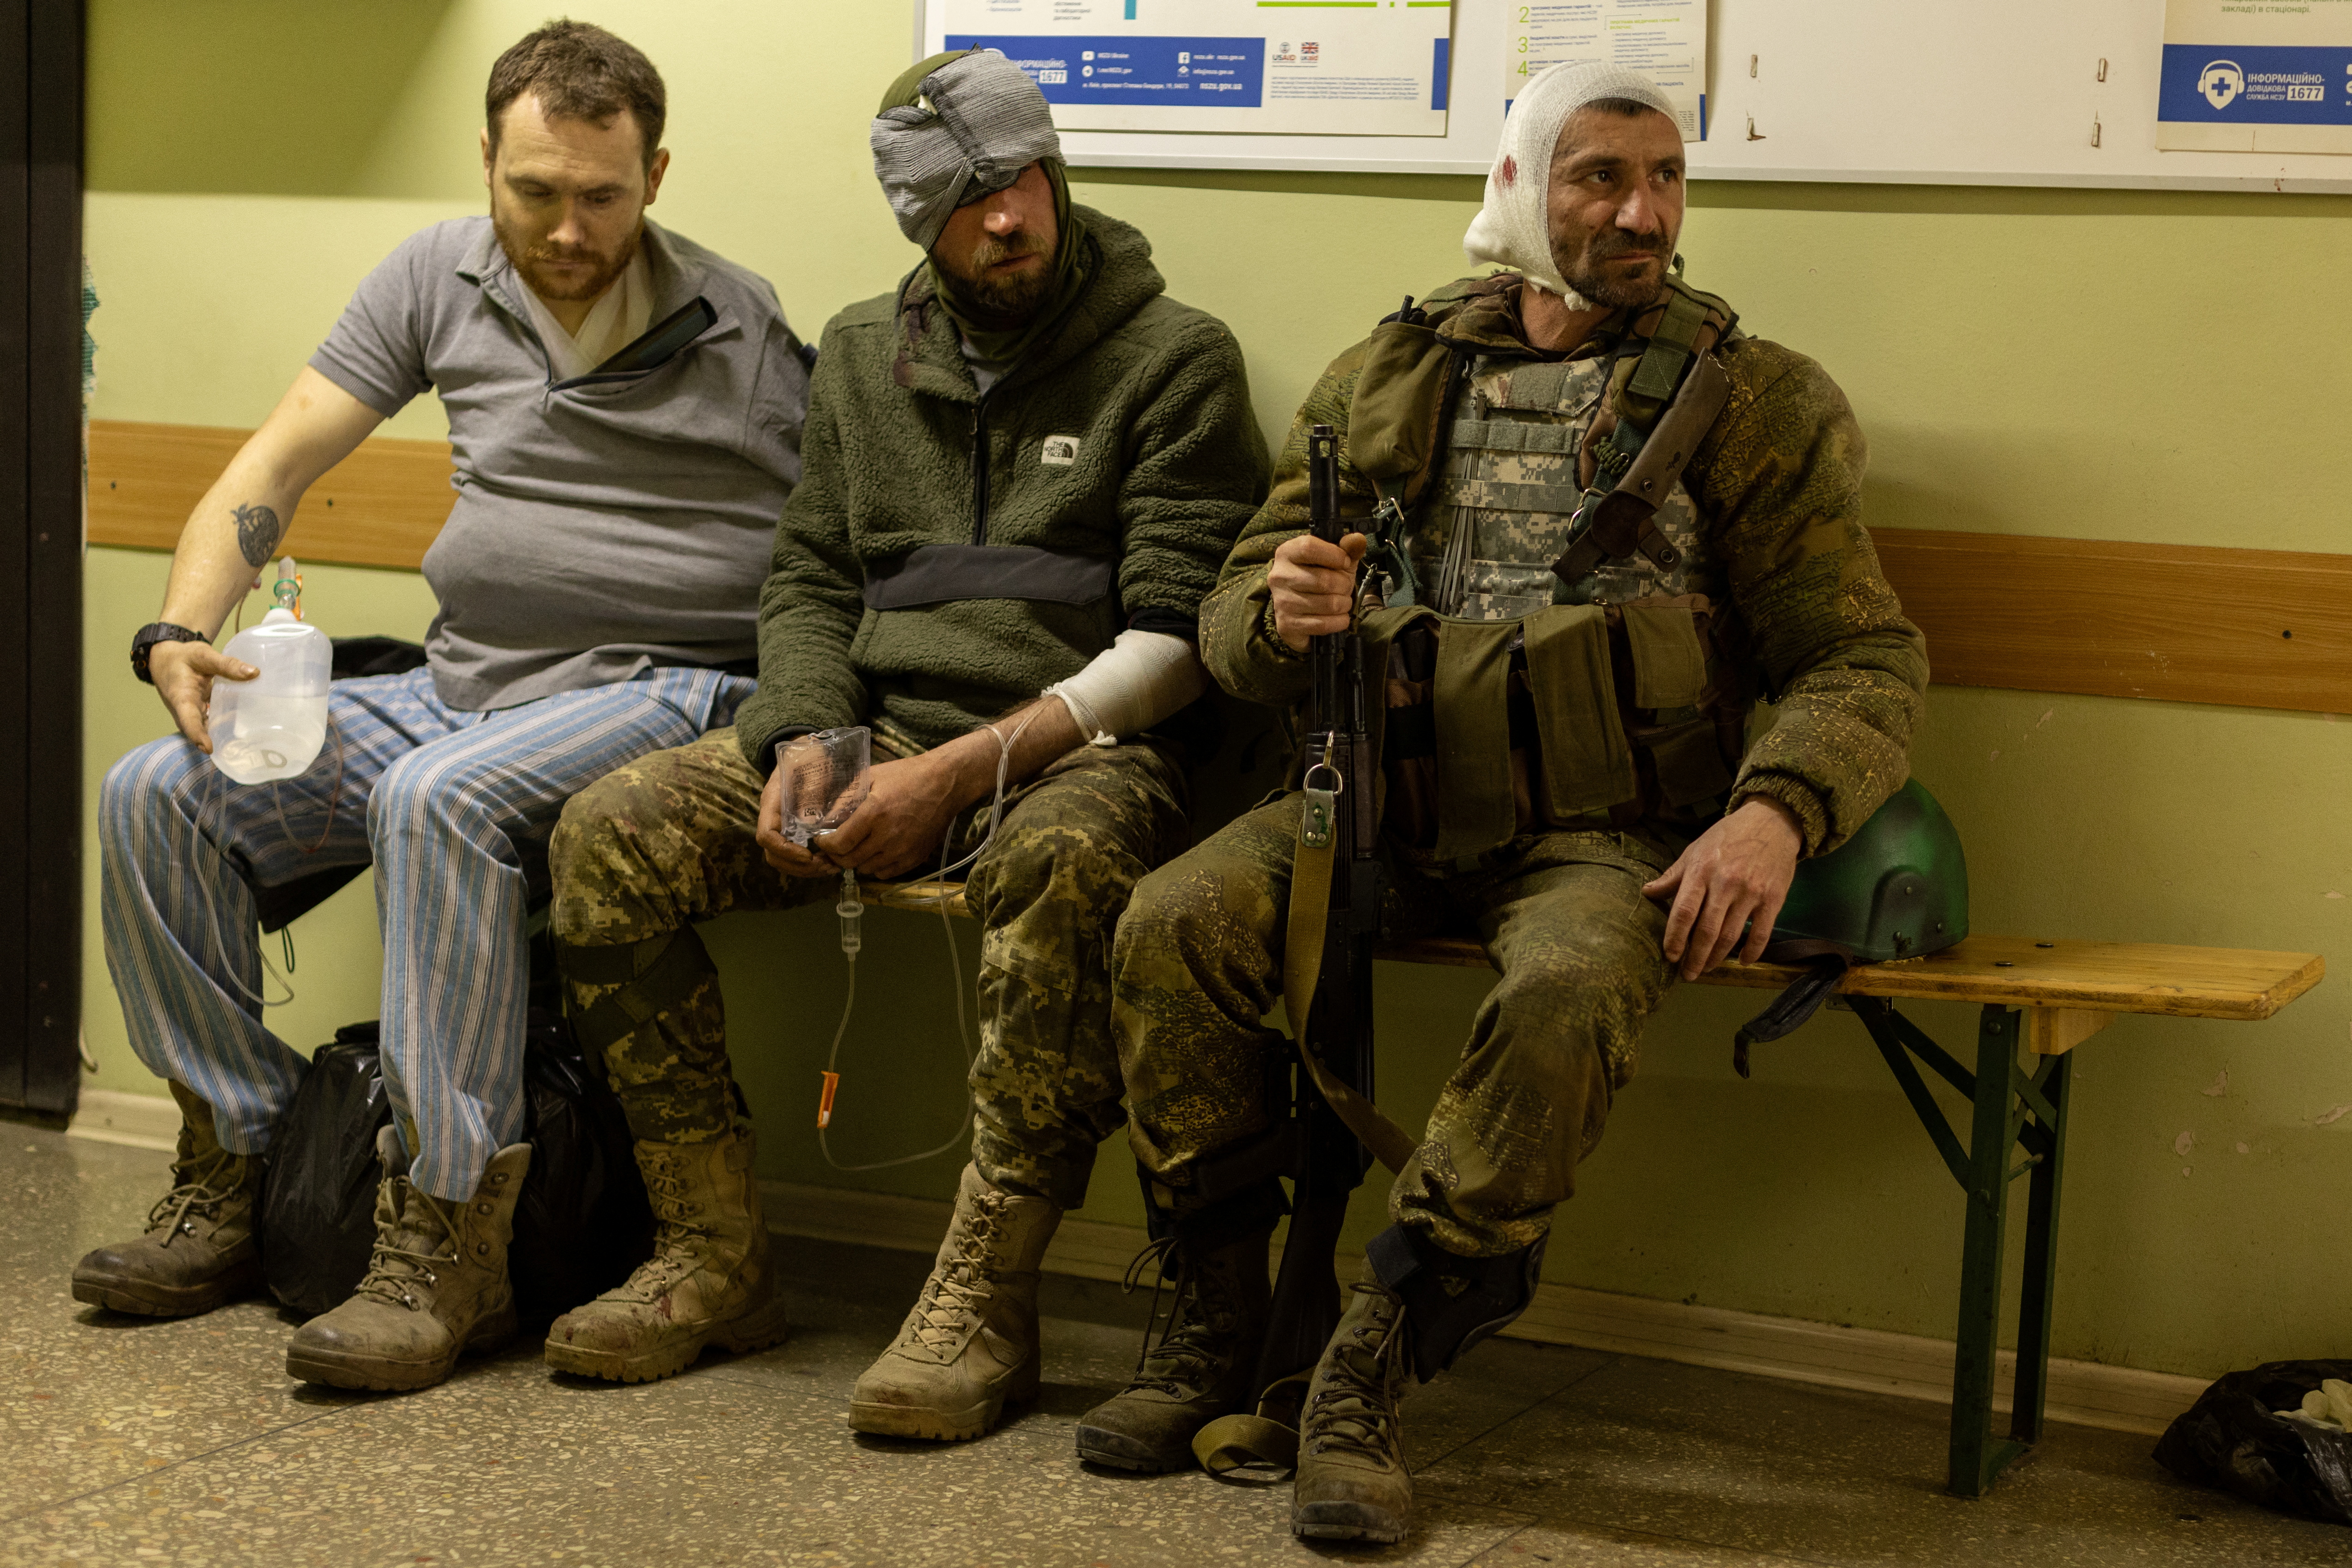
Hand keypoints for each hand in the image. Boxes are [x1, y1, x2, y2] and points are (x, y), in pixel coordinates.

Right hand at [149, 638, 254, 751]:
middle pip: (198, 730)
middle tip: (237, 751)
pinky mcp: (198, 711)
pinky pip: (210, 721)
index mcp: (181, 697)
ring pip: (206, 727)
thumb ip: (227, 664)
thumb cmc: (182, 657)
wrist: (164, 659)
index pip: (188, 720)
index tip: (209, 748)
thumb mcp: (203, 655)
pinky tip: (244, 727)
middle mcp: (184, 710)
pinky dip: (223, 724)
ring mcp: (191, 712)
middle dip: (214, 741)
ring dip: (221, 734)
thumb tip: (254, 673)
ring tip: (245, 744)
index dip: (197, 735)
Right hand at [757, 764, 839, 878]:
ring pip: (782, 859)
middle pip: (772, 854)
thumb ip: (811, 790)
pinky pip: (793, 854)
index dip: (785, 850)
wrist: (808, 749)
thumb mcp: (812, 767)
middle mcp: (772, 817)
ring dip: (804, 869)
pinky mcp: (792, 829)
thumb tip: (810, 822)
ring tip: (830, 867)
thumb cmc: (810, 756)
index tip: (808, 855)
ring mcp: (781, 825)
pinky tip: (829, 861)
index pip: (766, 836)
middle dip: (797, 866)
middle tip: (825, 866)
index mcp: (772, 802)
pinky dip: (809, 863)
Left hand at [805, 754, 965, 881]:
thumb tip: (826, 815)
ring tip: (856, 848)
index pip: (840, 843)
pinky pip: (886, 873)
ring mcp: (903, 851)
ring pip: (866, 869)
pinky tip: (876, 853)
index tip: (821, 839)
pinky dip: (876, 867)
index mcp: (874, 813)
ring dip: (856, 861)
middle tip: (834, 846)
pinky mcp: (915, 858)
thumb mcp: (872, 776)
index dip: (825, 844)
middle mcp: (887, 837)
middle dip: (836, 855)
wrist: (945, 784)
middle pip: (850, 861)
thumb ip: (847, 795)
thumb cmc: (907, 775)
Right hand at [1268, 531, 1368, 651]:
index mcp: (1287, 553)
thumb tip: (1358, 540)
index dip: (1334, 555)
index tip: (1345, 562)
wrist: (1302, 611)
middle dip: (1344, 585)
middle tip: (1345, 588)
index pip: (1309, 548)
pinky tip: (1338, 617)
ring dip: (1344, 604)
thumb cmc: (1319, 578)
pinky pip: (1323, 624)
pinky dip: (1339, 622)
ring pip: (1328, 604)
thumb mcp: (1336, 560)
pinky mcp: (1287, 625)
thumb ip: (1348, 549)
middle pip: (1323, 580)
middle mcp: (1279, 576)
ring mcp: (1281, 602)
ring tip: (1342, 602)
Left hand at [1642, 798, 1803, 979]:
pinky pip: (1761, 933)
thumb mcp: (1695, 850)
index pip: (1684, 911)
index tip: (1669, 956)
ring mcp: (1751, 893)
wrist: (1772, 821)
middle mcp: (1725, 884)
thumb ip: (1673, 876)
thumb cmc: (1728, 836)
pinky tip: (1743, 961)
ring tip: (1707, 968)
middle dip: (1694, 957)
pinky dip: (1752, 952)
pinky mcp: (1773, 899)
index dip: (1675, 937)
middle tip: (1687, 974)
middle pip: (1706, 930)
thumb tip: (1646, 893)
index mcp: (1702, 871)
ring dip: (1717, 957)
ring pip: (1731, 935)